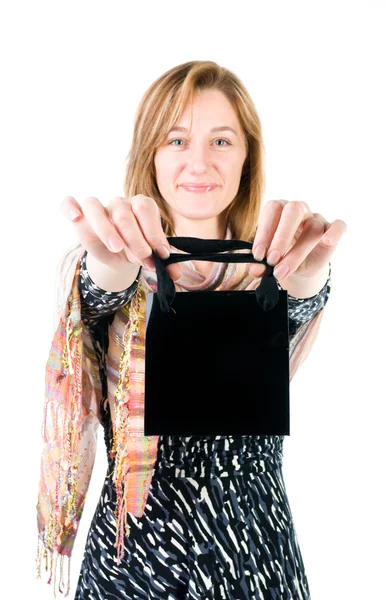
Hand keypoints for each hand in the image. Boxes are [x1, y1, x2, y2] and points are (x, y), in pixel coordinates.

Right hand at [60, 195, 182, 281]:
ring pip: (95, 207)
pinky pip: (69, 203)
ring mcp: (98, 207)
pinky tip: (75, 218)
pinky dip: (69, 207)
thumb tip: (176, 275)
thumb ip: (165, 264)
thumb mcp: (153, 257)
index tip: (161, 254)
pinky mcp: (80, 216)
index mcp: (141, 205)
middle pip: (123, 213)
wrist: (119, 255)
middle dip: (134, 239)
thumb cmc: (138, 250)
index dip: (153, 231)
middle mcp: (120, 203)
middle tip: (142, 259)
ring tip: (116, 248)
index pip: (145, 209)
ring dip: (106, 229)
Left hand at [249, 199, 346, 280]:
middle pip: (293, 211)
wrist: (300, 266)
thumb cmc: (281, 256)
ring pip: (313, 228)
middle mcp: (298, 210)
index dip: (264, 232)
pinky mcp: (332, 231)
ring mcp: (317, 219)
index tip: (258, 256)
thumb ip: (260, 265)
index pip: (272, 210)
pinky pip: (339, 226)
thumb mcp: (268, 263)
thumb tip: (254, 269)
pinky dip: (335, 232)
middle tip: (271, 260)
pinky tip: (328, 240)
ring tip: (282, 271)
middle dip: (281, 236)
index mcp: (278, 210)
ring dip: (297, 252)